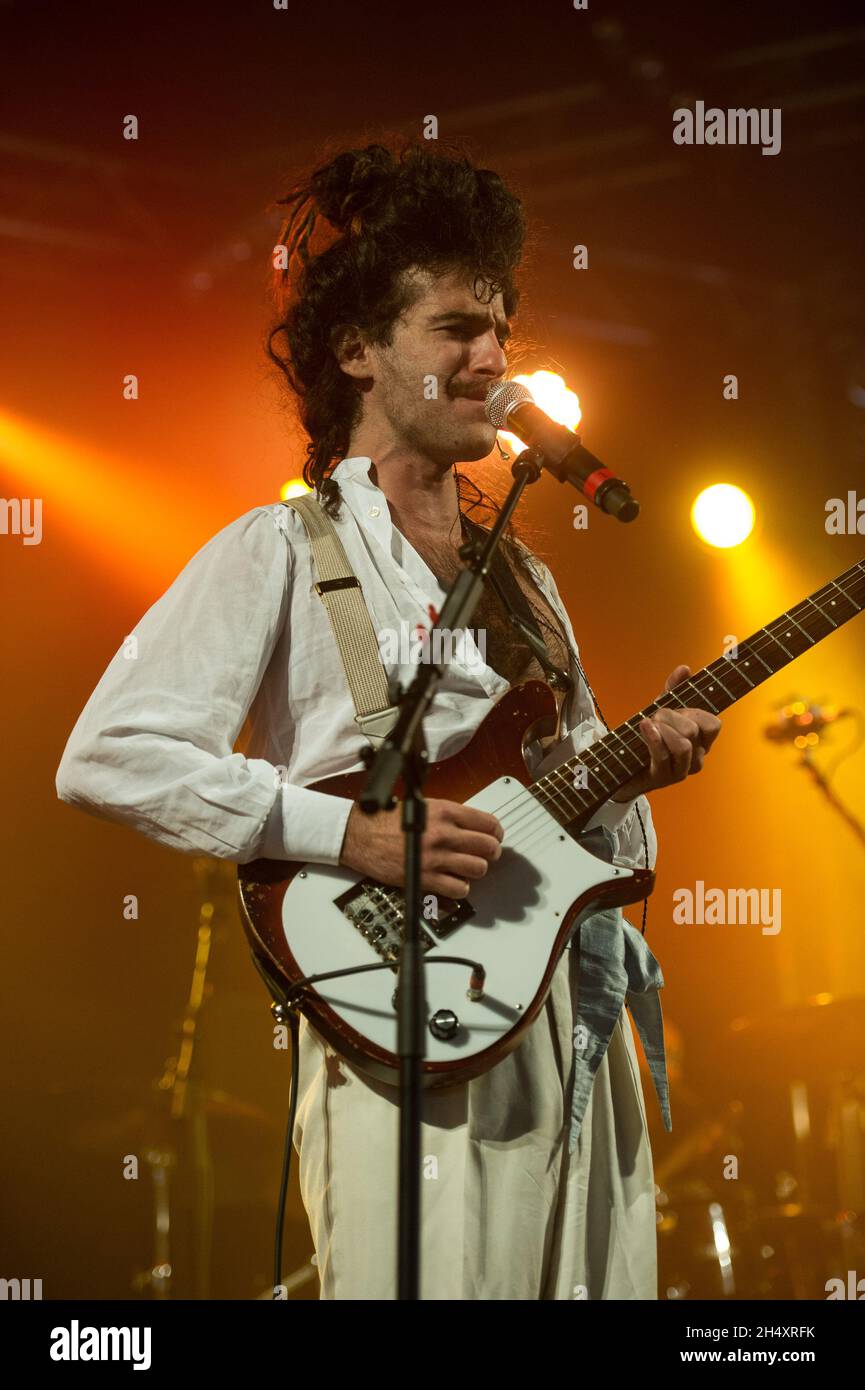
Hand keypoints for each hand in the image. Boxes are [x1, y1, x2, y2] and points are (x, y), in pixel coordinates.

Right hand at [339, 797, 503, 898]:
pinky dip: (460, 888)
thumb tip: (474, 827)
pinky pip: (459, 889)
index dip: (495, 833)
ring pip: (478, 869)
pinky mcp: (425, 878)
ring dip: (476, 870)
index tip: (494, 837)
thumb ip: (451, 816)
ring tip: (468, 868)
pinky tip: (453, 882)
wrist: (360, 836)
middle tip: (486, 854)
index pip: (488, 823)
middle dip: (491, 852)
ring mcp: (435, 857)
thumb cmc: (387, 822)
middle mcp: (443, 834)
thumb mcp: (423, 807)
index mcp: (445, 812)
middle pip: (488, 847)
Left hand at [611, 663, 721, 801]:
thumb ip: (673, 689)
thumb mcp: (661, 709)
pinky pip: (663, 756)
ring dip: (662, 729)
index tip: (678, 709)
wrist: (623, 763)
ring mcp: (681, 770)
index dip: (695, 712)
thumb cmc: (648, 736)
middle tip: (656, 716)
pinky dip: (653, 738)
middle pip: (693, 730)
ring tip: (648, 724)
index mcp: (701, 742)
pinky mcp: (663, 778)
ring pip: (683, 745)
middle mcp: (696, 758)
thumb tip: (685, 669)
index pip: (713, 724)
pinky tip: (645, 727)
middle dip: (671, 716)